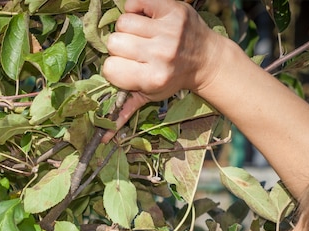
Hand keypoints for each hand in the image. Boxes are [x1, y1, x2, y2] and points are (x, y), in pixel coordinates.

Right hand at [102, 0, 220, 140]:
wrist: (206, 59)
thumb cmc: (173, 78)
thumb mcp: (151, 97)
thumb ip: (126, 110)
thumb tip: (102, 137)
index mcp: (153, 78)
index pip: (110, 68)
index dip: (115, 67)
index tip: (127, 69)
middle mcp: (161, 54)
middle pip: (114, 42)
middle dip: (121, 47)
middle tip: (136, 52)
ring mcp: (168, 30)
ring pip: (123, 22)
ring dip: (128, 28)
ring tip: (142, 36)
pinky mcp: (173, 9)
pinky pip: (135, 1)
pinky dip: (136, 7)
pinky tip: (146, 19)